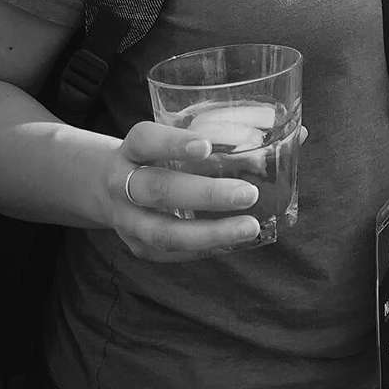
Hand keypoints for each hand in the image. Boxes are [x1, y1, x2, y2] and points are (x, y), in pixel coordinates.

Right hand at [102, 121, 263, 261]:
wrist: (107, 188)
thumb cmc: (157, 157)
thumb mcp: (171, 139)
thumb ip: (211, 136)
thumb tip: (282, 136)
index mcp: (132, 149)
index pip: (146, 141)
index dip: (174, 144)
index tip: (206, 146)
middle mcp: (122, 184)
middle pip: (158, 190)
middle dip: (206, 194)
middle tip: (248, 194)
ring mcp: (126, 219)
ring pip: (163, 232)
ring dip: (210, 233)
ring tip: (249, 227)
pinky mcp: (137, 246)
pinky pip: (171, 252)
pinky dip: (204, 248)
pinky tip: (234, 241)